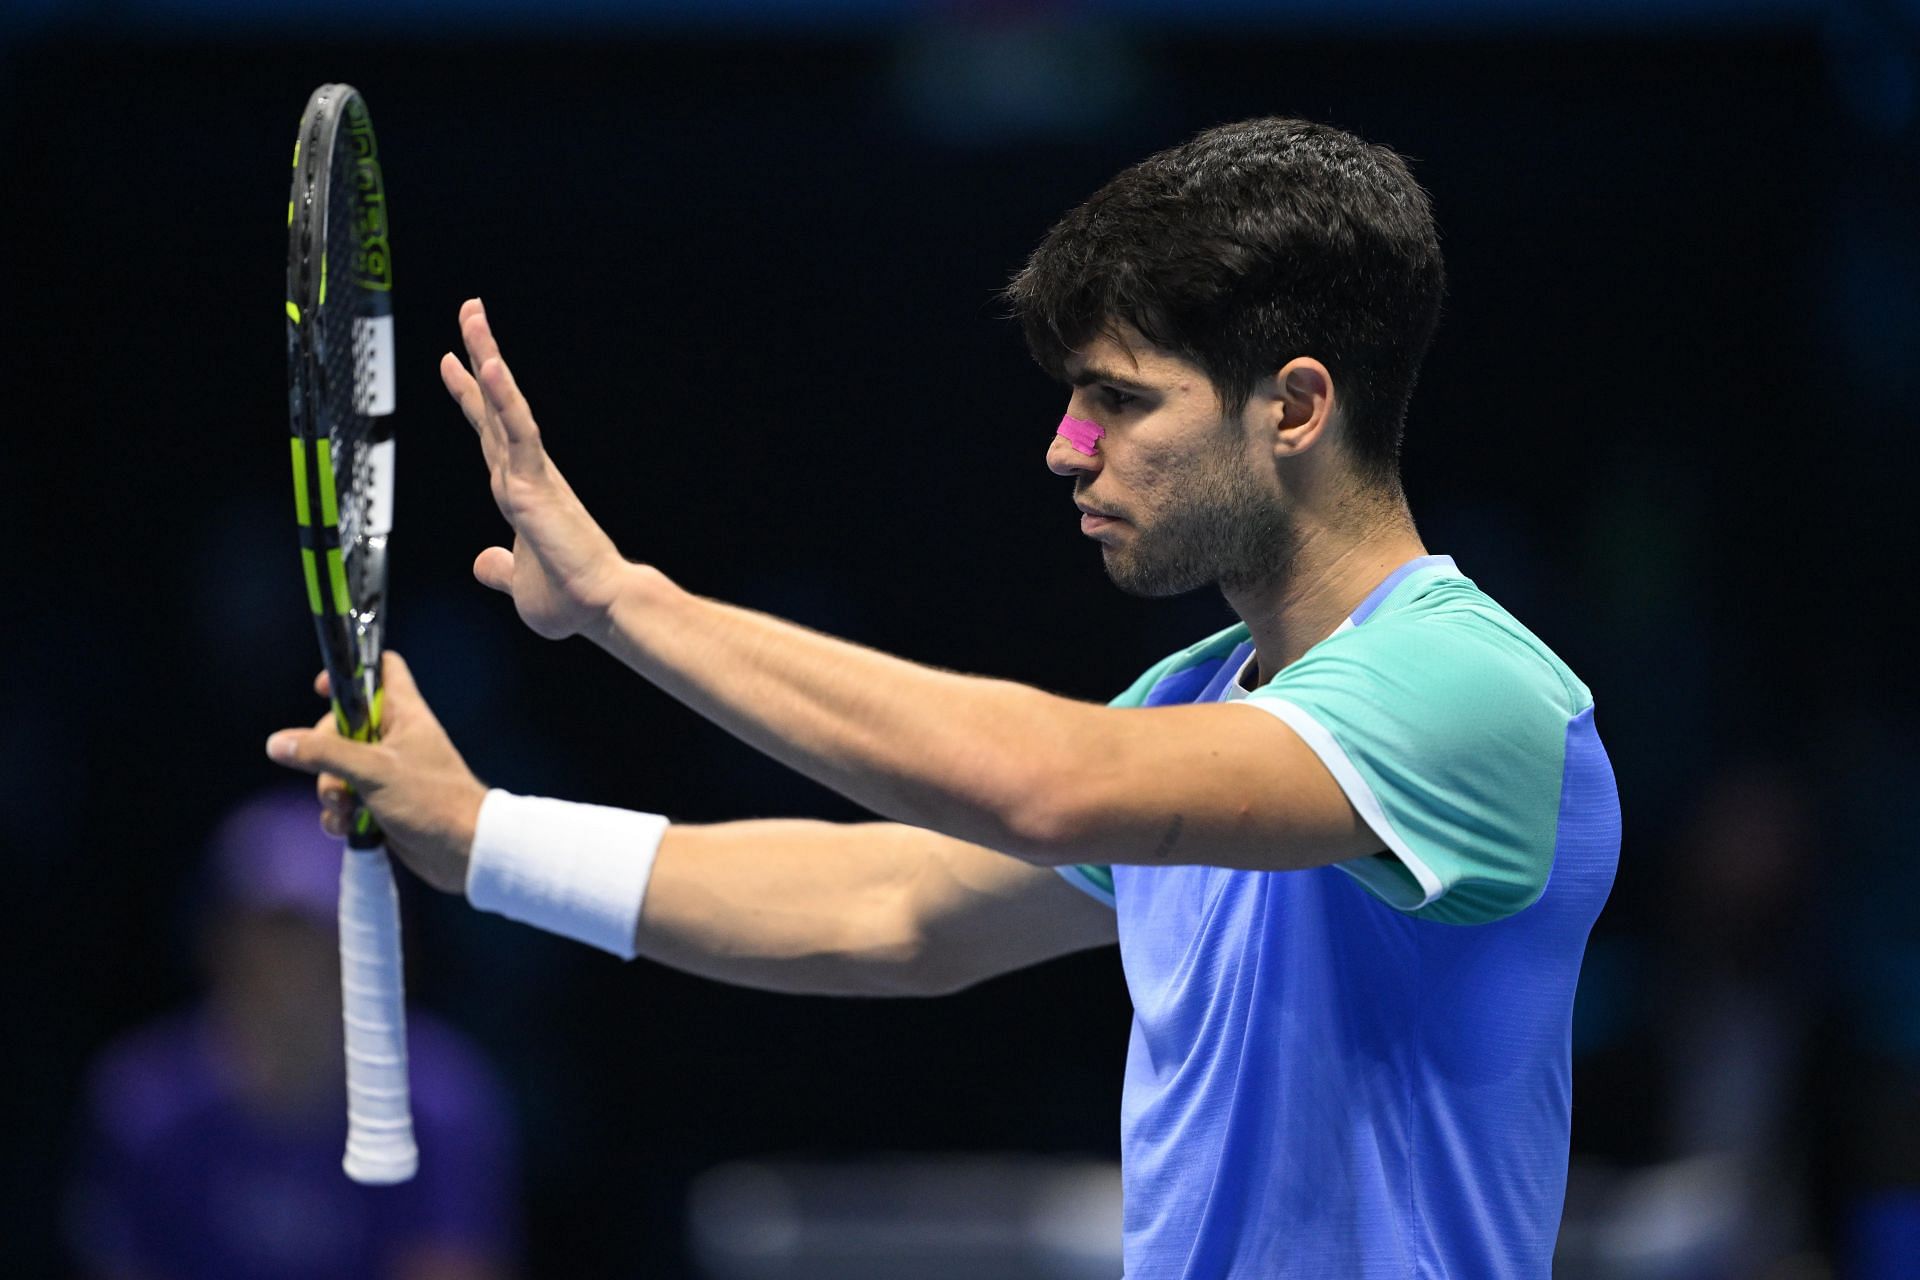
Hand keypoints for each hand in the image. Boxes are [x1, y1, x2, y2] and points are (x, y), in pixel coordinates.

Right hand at [265, 652, 486, 894]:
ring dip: (331, 791)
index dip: (351, 671)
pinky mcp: (382, 802)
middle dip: (325, 755)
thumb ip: (325, 754)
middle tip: (336, 780)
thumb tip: (277, 742)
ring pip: (338, 768)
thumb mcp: (373, 771)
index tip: (321, 689)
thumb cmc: (430, 800)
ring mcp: (388, 771)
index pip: (381, 669)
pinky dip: (340, 813)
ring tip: (345, 809)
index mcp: (404, 713)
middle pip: (341, 726)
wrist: (464, 851)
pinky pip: (346, 799)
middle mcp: (395, 737)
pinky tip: (345, 827)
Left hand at [440, 298, 633, 641]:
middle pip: (493, 406)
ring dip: (487, 357)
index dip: (472, 398)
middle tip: (470, 313)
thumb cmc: (571, 598)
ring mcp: (531, 474)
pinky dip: (501, 398)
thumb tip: (483, 563)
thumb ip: (499, 570)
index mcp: (520, 493)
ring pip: (503, 406)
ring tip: (473, 316)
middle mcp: (525, 474)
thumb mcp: (518, 585)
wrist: (602, 605)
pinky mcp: (537, 483)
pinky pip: (516, 432)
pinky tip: (487, 366)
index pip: (489, 435)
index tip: (455, 363)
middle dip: (478, 356)